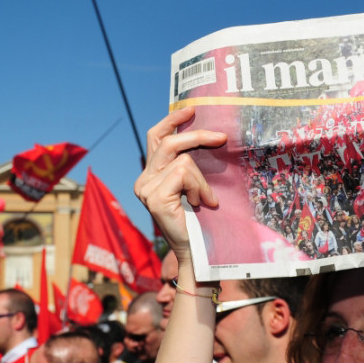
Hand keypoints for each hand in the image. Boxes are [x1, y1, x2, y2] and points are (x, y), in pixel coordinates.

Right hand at [133, 107, 226, 271]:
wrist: (197, 252)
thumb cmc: (199, 220)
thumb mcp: (193, 186)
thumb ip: (189, 165)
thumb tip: (206, 136)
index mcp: (149, 176)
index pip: (156, 138)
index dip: (171, 121)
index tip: (190, 110)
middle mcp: (143, 181)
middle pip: (167, 142)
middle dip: (196, 136)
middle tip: (221, 138)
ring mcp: (145, 189)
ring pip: (183, 160)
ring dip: (201, 179)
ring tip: (205, 199)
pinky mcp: (155, 197)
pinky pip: (184, 173)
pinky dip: (200, 187)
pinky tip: (202, 203)